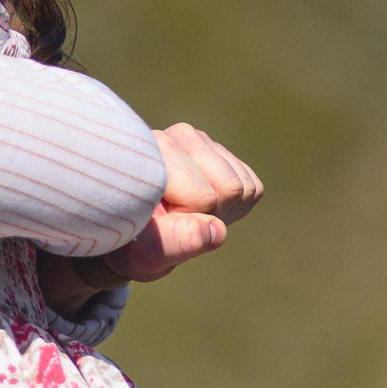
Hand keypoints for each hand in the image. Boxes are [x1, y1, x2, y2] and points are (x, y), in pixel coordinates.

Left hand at [81, 124, 265, 286]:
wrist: (135, 230)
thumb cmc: (133, 242)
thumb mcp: (145, 251)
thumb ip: (176, 240)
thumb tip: (216, 231)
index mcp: (151, 151)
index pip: (202, 197)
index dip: (188, 221)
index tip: (159, 222)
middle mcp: (177, 136)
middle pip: (230, 189)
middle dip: (209, 215)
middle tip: (175, 219)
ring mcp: (202, 142)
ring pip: (244, 187)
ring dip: (223, 211)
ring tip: (185, 213)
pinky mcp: (223, 153)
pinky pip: (253, 188)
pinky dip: (235, 207)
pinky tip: (202, 207)